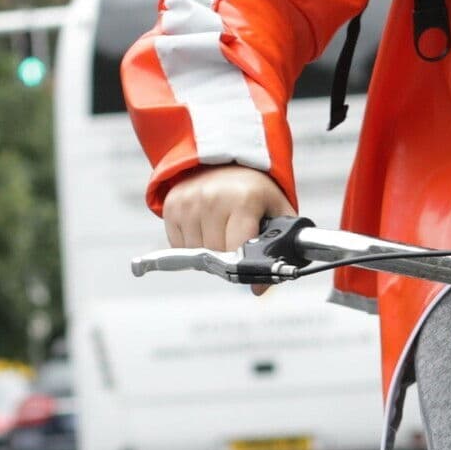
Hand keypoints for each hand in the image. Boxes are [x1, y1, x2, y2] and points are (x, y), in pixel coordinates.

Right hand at [162, 165, 294, 255]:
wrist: (228, 161)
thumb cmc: (256, 192)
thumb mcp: (278, 213)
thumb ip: (278, 249)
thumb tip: (258, 289)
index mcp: (243, 199)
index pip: (236, 249)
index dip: (242, 263)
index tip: (247, 264)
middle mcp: (212, 197)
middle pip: (215, 254)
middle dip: (227, 257)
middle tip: (236, 243)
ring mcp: (189, 201)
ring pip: (194, 253)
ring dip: (208, 252)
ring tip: (221, 231)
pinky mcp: (172, 205)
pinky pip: (178, 246)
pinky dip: (192, 245)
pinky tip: (205, 227)